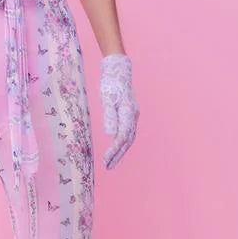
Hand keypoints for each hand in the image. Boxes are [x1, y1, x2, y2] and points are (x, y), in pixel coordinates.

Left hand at [99, 53, 138, 168]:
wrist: (119, 71)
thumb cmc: (111, 83)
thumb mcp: (107, 98)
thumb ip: (109, 116)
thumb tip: (110, 134)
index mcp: (128, 113)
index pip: (121, 137)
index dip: (114, 150)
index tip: (105, 160)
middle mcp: (132, 116)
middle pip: (127, 141)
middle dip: (118, 155)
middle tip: (108, 167)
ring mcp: (132, 116)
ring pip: (128, 138)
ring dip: (120, 151)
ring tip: (110, 162)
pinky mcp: (129, 115)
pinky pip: (127, 133)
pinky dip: (121, 143)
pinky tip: (115, 149)